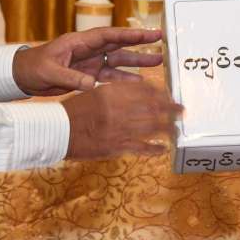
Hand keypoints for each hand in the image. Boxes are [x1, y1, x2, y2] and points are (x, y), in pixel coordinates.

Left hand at [13, 27, 163, 94]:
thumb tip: (92, 84)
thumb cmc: (33, 67)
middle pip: (119, 45)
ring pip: (118, 61)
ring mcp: (90, 62)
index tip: (149, 34)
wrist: (22, 77)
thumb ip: (71, 77)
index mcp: (80, 42)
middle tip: (162, 41)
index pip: (109, 36)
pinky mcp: (89, 74)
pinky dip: (124, 80)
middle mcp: (89, 50)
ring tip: (157, 62)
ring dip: (137, 62)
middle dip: (140, 44)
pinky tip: (138, 83)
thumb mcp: (50, 71)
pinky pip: (110, 77)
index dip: (129, 35)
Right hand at [63, 82, 182, 160]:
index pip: (144, 90)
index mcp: (112, 93)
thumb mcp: (95, 93)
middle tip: (182, 111)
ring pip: (150, 127)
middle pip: (152, 107)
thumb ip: (117, 92)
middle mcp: (118, 109)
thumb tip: (141, 90)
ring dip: (167, 128)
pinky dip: (153, 149)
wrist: (58, 131)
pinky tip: (163, 149)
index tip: (169, 95)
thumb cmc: (75, 111)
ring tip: (176, 129)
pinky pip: (140, 147)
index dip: (160, 93)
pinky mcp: (115, 146)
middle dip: (170, 109)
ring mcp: (118, 129)